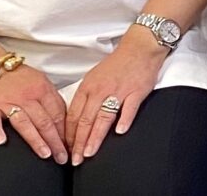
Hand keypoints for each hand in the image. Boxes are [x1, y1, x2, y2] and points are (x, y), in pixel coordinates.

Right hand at [0, 62, 66, 161]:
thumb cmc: (15, 75)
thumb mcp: (40, 81)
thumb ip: (50, 98)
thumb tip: (64, 118)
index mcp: (42, 89)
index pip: (58, 113)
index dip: (65, 131)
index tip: (70, 144)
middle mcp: (27, 96)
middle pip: (45, 121)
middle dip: (56, 142)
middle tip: (62, 156)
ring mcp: (8, 102)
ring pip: (25, 123)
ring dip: (36, 140)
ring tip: (45, 153)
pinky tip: (2, 141)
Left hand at [69, 30, 167, 163]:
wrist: (140, 48)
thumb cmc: (117, 64)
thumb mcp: (94, 77)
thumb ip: (86, 98)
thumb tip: (77, 119)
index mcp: (88, 87)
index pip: (74, 115)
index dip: (69, 135)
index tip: (67, 149)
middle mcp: (100, 90)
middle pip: (86, 120)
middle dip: (78, 143)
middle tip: (75, 159)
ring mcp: (119, 91)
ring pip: (103, 117)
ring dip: (95, 137)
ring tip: (89, 152)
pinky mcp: (136, 91)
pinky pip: (129, 108)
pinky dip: (124, 120)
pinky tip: (120, 132)